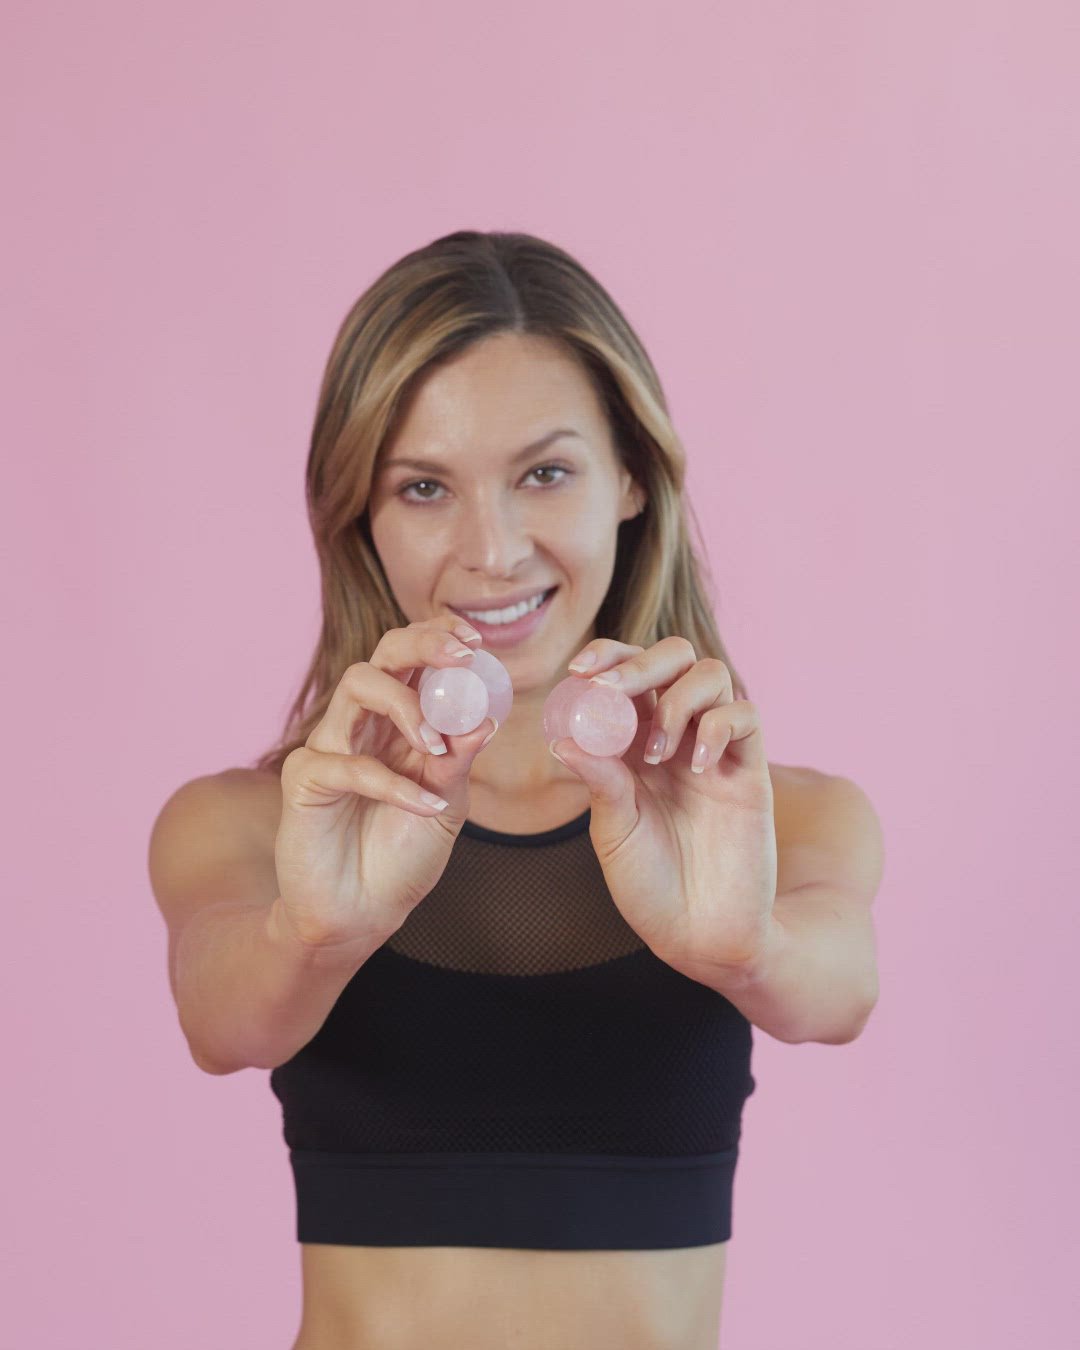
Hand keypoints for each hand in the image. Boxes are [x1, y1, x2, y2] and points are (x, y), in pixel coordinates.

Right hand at [274, 615, 496, 950]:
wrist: (362, 914)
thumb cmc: (402, 855)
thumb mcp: (446, 806)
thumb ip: (459, 763)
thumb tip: (486, 719)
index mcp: (399, 722)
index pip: (413, 660)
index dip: (440, 638)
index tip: (477, 643)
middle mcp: (362, 723)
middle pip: (382, 655)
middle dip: (422, 645)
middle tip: (461, 658)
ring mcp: (328, 745)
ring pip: (357, 687)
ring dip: (406, 707)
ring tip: (436, 747)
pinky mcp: (303, 779)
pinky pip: (346, 763)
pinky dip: (392, 783)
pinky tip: (425, 806)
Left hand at [550, 637, 779, 978]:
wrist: (699, 934)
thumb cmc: (650, 887)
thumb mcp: (613, 833)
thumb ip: (600, 783)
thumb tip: (563, 740)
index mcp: (634, 745)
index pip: (627, 676)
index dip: (608, 657)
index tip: (579, 669)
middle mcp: (676, 738)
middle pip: (674, 657)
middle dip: (642, 662)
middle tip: (614, 691)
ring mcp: (715, 751)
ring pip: (712, 675)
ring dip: (679, 699)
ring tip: (659, 753)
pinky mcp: (750, 772)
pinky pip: (745, 717)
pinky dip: (719, 725)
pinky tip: (695, 766)